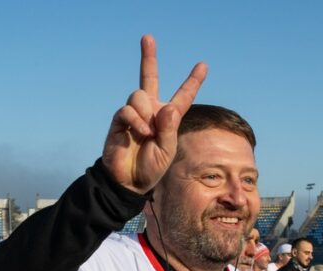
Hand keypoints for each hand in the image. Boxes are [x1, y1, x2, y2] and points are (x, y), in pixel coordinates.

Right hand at [101, 35, 206, 193]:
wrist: (128, 180)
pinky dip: (136, 121)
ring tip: (146, 133)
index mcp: (168, 118)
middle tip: (148, 37)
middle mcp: (150, 110)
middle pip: (149, 77)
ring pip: (139, 94)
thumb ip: (169, 129)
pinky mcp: (120, 120)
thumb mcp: (167, 150)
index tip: (203, 65)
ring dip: (145, 114)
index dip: (192, 81)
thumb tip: (167, 107)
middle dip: (148, 57)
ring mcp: (135, 113)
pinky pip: (128, 109)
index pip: (182, 96)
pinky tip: (138, 134)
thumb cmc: (151, 167)